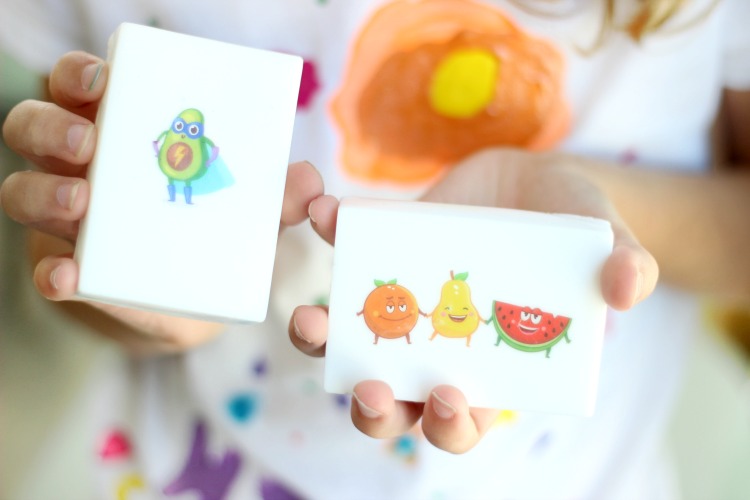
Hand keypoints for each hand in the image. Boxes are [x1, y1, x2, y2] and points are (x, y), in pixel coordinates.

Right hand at [1, 51, 323, 353]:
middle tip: (89, 142)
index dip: (80, 76)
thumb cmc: (210, 230)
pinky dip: (51, 272)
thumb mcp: (244, 206)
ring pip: (21, 190)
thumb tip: (311, 183)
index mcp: (119, 133)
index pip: (79, 87)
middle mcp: (80, 167)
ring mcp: (65, 219)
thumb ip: (275, 194)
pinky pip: (43, 268)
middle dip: (52, 127)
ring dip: (43, 190)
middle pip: (33, 127)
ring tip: (82, 202)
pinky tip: (68, 275)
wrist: (190, 300)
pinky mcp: (67, 270)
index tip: (103, 82)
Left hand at [289, 148, 657, 452]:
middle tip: (370, 387)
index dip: (450, 425)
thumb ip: (625, 266)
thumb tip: (630, 287)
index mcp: (491, 368)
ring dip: (322, 341)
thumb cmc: (575, 229)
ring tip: (310, 319)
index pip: (464, 422)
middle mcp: (437, 347)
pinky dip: (330, 239)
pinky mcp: (384, 258)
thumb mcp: (608, 244)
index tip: (448, 398)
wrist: (534, 182)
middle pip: (393, 402)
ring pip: (351, 344)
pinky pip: (346, 258)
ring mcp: (405, 305)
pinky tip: (325, 213)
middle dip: (373, 408)